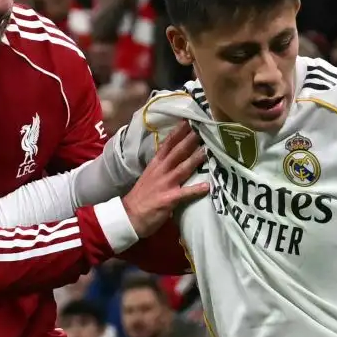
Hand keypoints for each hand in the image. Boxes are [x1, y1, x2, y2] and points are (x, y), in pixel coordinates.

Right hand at [122, 123, 210, 239]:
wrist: (128, 216)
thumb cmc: (141, 197)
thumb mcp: (149, 176)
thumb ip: (162, 167)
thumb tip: (175, 159)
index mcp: (156, 165)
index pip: (168, 144)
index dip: (178, 132)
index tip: (188, 120)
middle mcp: (161, 171)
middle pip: (177, 152)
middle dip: (190, 139)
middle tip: (203, 128)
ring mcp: (165, 184)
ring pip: (182, 168)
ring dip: (195, 159)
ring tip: (207, 151)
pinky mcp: (168, 199)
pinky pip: (185, 194)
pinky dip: (196, 190)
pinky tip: (207, 186)